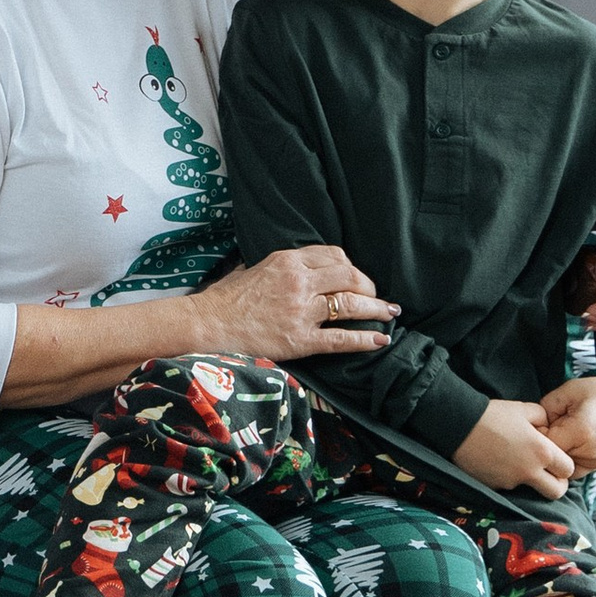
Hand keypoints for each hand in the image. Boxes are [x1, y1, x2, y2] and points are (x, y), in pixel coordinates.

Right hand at [186, 245, 398, 362]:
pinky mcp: (299, 339)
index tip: (356, 276)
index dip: (352, 266)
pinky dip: (363, 339)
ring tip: (390, 313)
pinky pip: (340, 338)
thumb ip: (273, 267)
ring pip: (351, 305)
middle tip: (377, 296)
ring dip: (376, 309)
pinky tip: (379, 340)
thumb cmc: (222, 300)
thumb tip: (284, 267)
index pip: (334, 256)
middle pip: (350, 277)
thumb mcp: (249, 269)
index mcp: (287, 261)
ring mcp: (301, 311)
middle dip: (369, 286)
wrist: (205, 325)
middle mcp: (299, 282)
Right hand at [453, 395, 576, 497]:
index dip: (565, 465)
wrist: (459, 426)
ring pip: (531, 489)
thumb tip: (546, 427)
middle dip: (556, 484)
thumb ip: (543, 418)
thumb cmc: (494, 415)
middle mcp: (530, 472)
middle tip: (547, 472)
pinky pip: (508, 486)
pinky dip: (507, 477)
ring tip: (513, 459)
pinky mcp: (494, 487)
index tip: (556, 458)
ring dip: (529, 478)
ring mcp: (511, 482)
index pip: (568, 470)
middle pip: (556, 492)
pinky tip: (497, 461)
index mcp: (542, 452)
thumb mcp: (524, 409)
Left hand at [538, 374, 595, 473]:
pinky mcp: (595, 467)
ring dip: (554, 452)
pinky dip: (563, 457)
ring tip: (562, 430)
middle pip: (549, 458)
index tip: (539, 420)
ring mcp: (593, 464)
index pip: (543, 444)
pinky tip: (568, 440)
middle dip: (543, 444)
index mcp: (581, 433)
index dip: (536, 432)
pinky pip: (568, 469)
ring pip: (557, 466)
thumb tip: (532, 428)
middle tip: (550, 424)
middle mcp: (588, 454)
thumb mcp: (569, 390)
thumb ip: (545, 409)